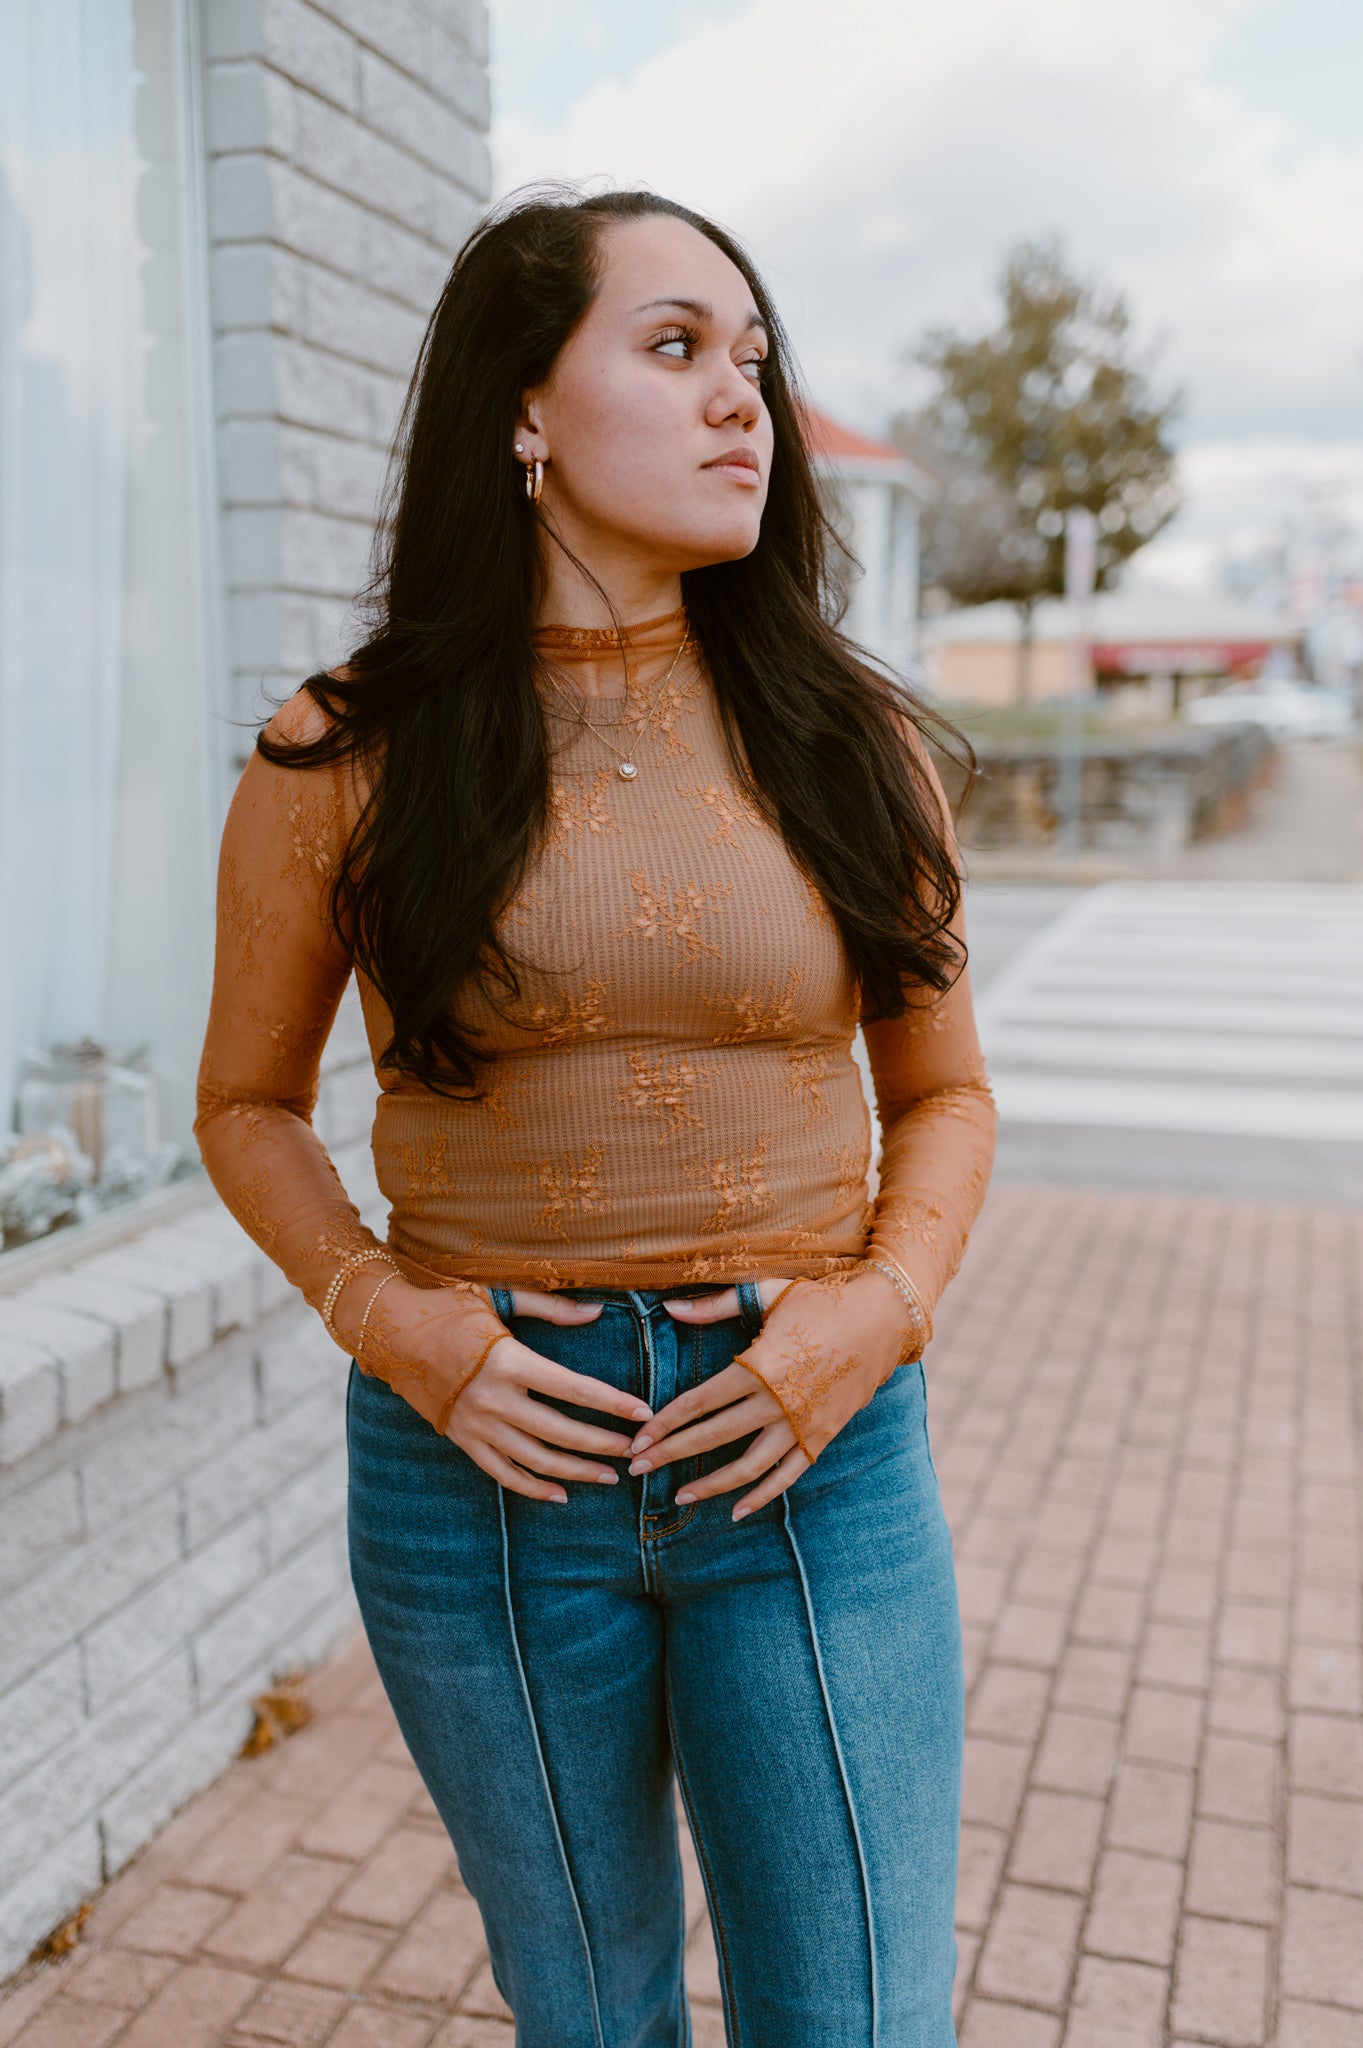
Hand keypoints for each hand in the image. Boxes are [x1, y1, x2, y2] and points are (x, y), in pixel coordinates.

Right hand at [443, 1286, 652, 1503]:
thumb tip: (598, 1312)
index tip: (642, 1412)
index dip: (611, 1403)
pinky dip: (532, 1487)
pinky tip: (560, 1494)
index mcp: (508, 1361)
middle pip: (559, 1431)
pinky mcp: (461, 1439)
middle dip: (602, 1444)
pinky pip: (502, 1473)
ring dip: (575, 1471)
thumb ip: (551, 1307)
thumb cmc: (447, 1308)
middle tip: (634, 1450)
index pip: (573, 1388)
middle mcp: (493, 1399)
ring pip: (535, 1459)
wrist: (389, 1334)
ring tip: (609, 1476)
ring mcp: (475, 1424)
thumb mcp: (498, 1297)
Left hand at [632, 1269, 915, 1517]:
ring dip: (711, 1484)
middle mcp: (777, 1401)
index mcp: (758, 1365)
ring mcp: (801, 1424)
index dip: (665, 1422)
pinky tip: (736, 1511)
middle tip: (637, 1468)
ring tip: (680, 1496)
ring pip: (748, 1466)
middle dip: (670, 1454)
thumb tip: (670, 1308)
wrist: (885, 1318)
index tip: (637, 1437)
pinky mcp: (822, 1436)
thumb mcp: (768, 1293)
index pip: (699, 1401)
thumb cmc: (822, 1299)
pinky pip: (788, 1475)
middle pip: (713, 1437)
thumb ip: (716, 1306)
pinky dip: (762, 1495)